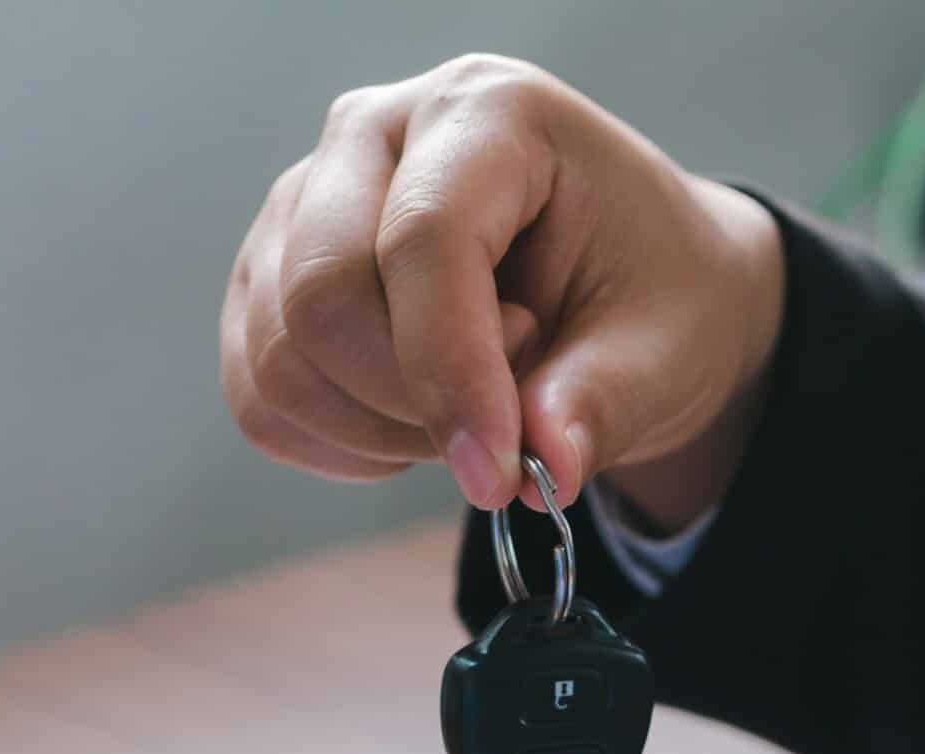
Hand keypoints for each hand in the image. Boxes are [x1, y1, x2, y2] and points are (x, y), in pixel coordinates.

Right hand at [221, 54, 783, 525]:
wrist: (629, 289)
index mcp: (488, 111)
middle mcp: (373, 131)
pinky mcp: (270, 277)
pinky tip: (419, 425)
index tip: (498, 472)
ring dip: (382, 431)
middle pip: (322, 296)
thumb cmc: (654, 294)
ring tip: (478, 409)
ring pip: (282, 356)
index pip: (423, 238)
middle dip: (413, 403)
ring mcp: (303, 202)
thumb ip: (600, 405)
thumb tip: (545, 470)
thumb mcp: (662, 350)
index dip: (452, 371)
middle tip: (507, 429)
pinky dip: (341, 443)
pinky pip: (262, 394)